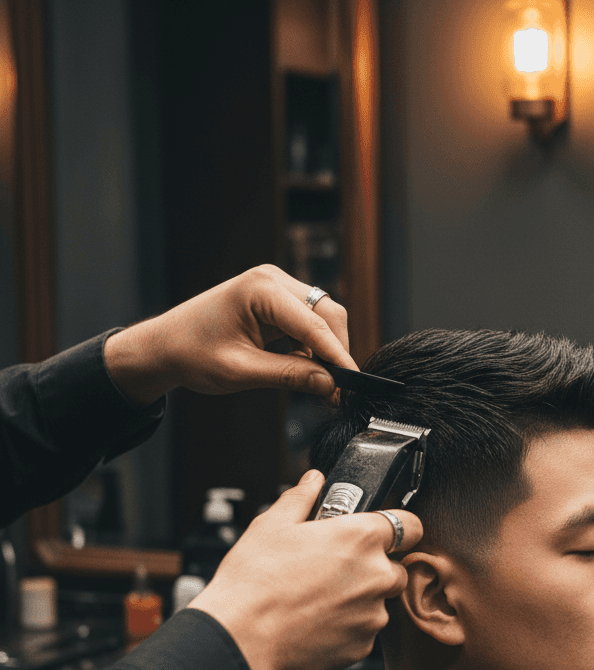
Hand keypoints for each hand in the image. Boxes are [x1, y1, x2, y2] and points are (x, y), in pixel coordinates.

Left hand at [103, 265, 353, 405]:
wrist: (163, 346)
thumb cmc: (191, 353)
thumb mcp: (242, 371)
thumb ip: (290, 376)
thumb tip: (329, 384)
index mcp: (261, 289)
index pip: (315, 324)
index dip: (338, 356)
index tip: (353, 382)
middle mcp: (272, 279)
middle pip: (327, 314)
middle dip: (334, 351)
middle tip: (335, 389)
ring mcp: (275, 286)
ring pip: (322, 318)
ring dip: (324, 349)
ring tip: (317, 383)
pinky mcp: (275, 299)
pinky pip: (307, 321)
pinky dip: (311, 345)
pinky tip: (302, 367)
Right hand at [188, 469, 423, 669]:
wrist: (240, 638)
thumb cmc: (253, 581)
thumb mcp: (272, 525)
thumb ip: (301, 498)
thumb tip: (314, 480)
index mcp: (362, 537)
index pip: (411, 525)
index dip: (398, 529)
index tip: (381, 534)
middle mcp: (376, 575)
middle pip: (395, 568)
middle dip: (374, 568)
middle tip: (336, 570)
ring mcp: (372, 614)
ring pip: (378, 602)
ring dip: (359, 600)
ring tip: (318, 599)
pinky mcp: (361, 646)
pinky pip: (363, 632)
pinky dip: (346, 628)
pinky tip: (314, 622)